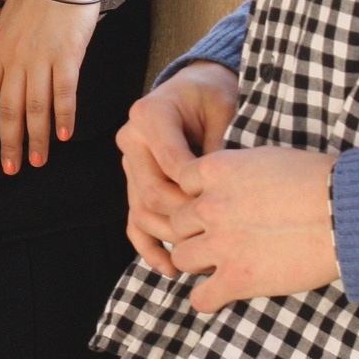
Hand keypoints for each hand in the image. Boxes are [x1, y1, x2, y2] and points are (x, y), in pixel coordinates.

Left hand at [0, 0, 105, 173]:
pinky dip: (64, 116)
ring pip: (35, 106)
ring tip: (38, 161)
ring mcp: (40, 58)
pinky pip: (64, 92)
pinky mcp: (67, 55)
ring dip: (37, 137)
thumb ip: (6, 50)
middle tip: (10, 168)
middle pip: (8, 107)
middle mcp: (15, 58)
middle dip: (8, 141)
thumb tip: (3, 75)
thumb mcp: (10, 22)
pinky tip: (65, 135)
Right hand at [118, 61, 240, 276]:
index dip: (199, 189)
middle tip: (220, 234)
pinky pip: (134, 220)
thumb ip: (218, 149)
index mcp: (149, 115)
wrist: (194, 90)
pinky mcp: (133, 183)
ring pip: (141, 211)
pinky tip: (169, 268)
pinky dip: (148, 246)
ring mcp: (129, 163)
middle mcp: (131, 139)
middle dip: (186, 218)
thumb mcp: (223, 112)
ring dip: (170, 237)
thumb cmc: (213, 99)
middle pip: (152, 192)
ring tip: (201, 256)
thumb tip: (228, 194)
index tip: (229, 204)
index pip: (172, 163)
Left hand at [169, 146, 340, 311]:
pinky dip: (207, 299)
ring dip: (198, 263)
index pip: (180, 184)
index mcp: (215, 170)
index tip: (214, 205)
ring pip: (181, 258)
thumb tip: (227, 181)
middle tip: (217, 238)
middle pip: (177, 224)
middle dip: (194, 231)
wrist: (346, 213)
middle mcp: (210, 206)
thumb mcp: (265, 159)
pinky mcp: (237, 278)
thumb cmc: (317, 181)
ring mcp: (221, 243)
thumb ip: (234, 171)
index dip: (196, 196)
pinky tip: (221, 294)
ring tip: (218, 265)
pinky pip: (200, 298)